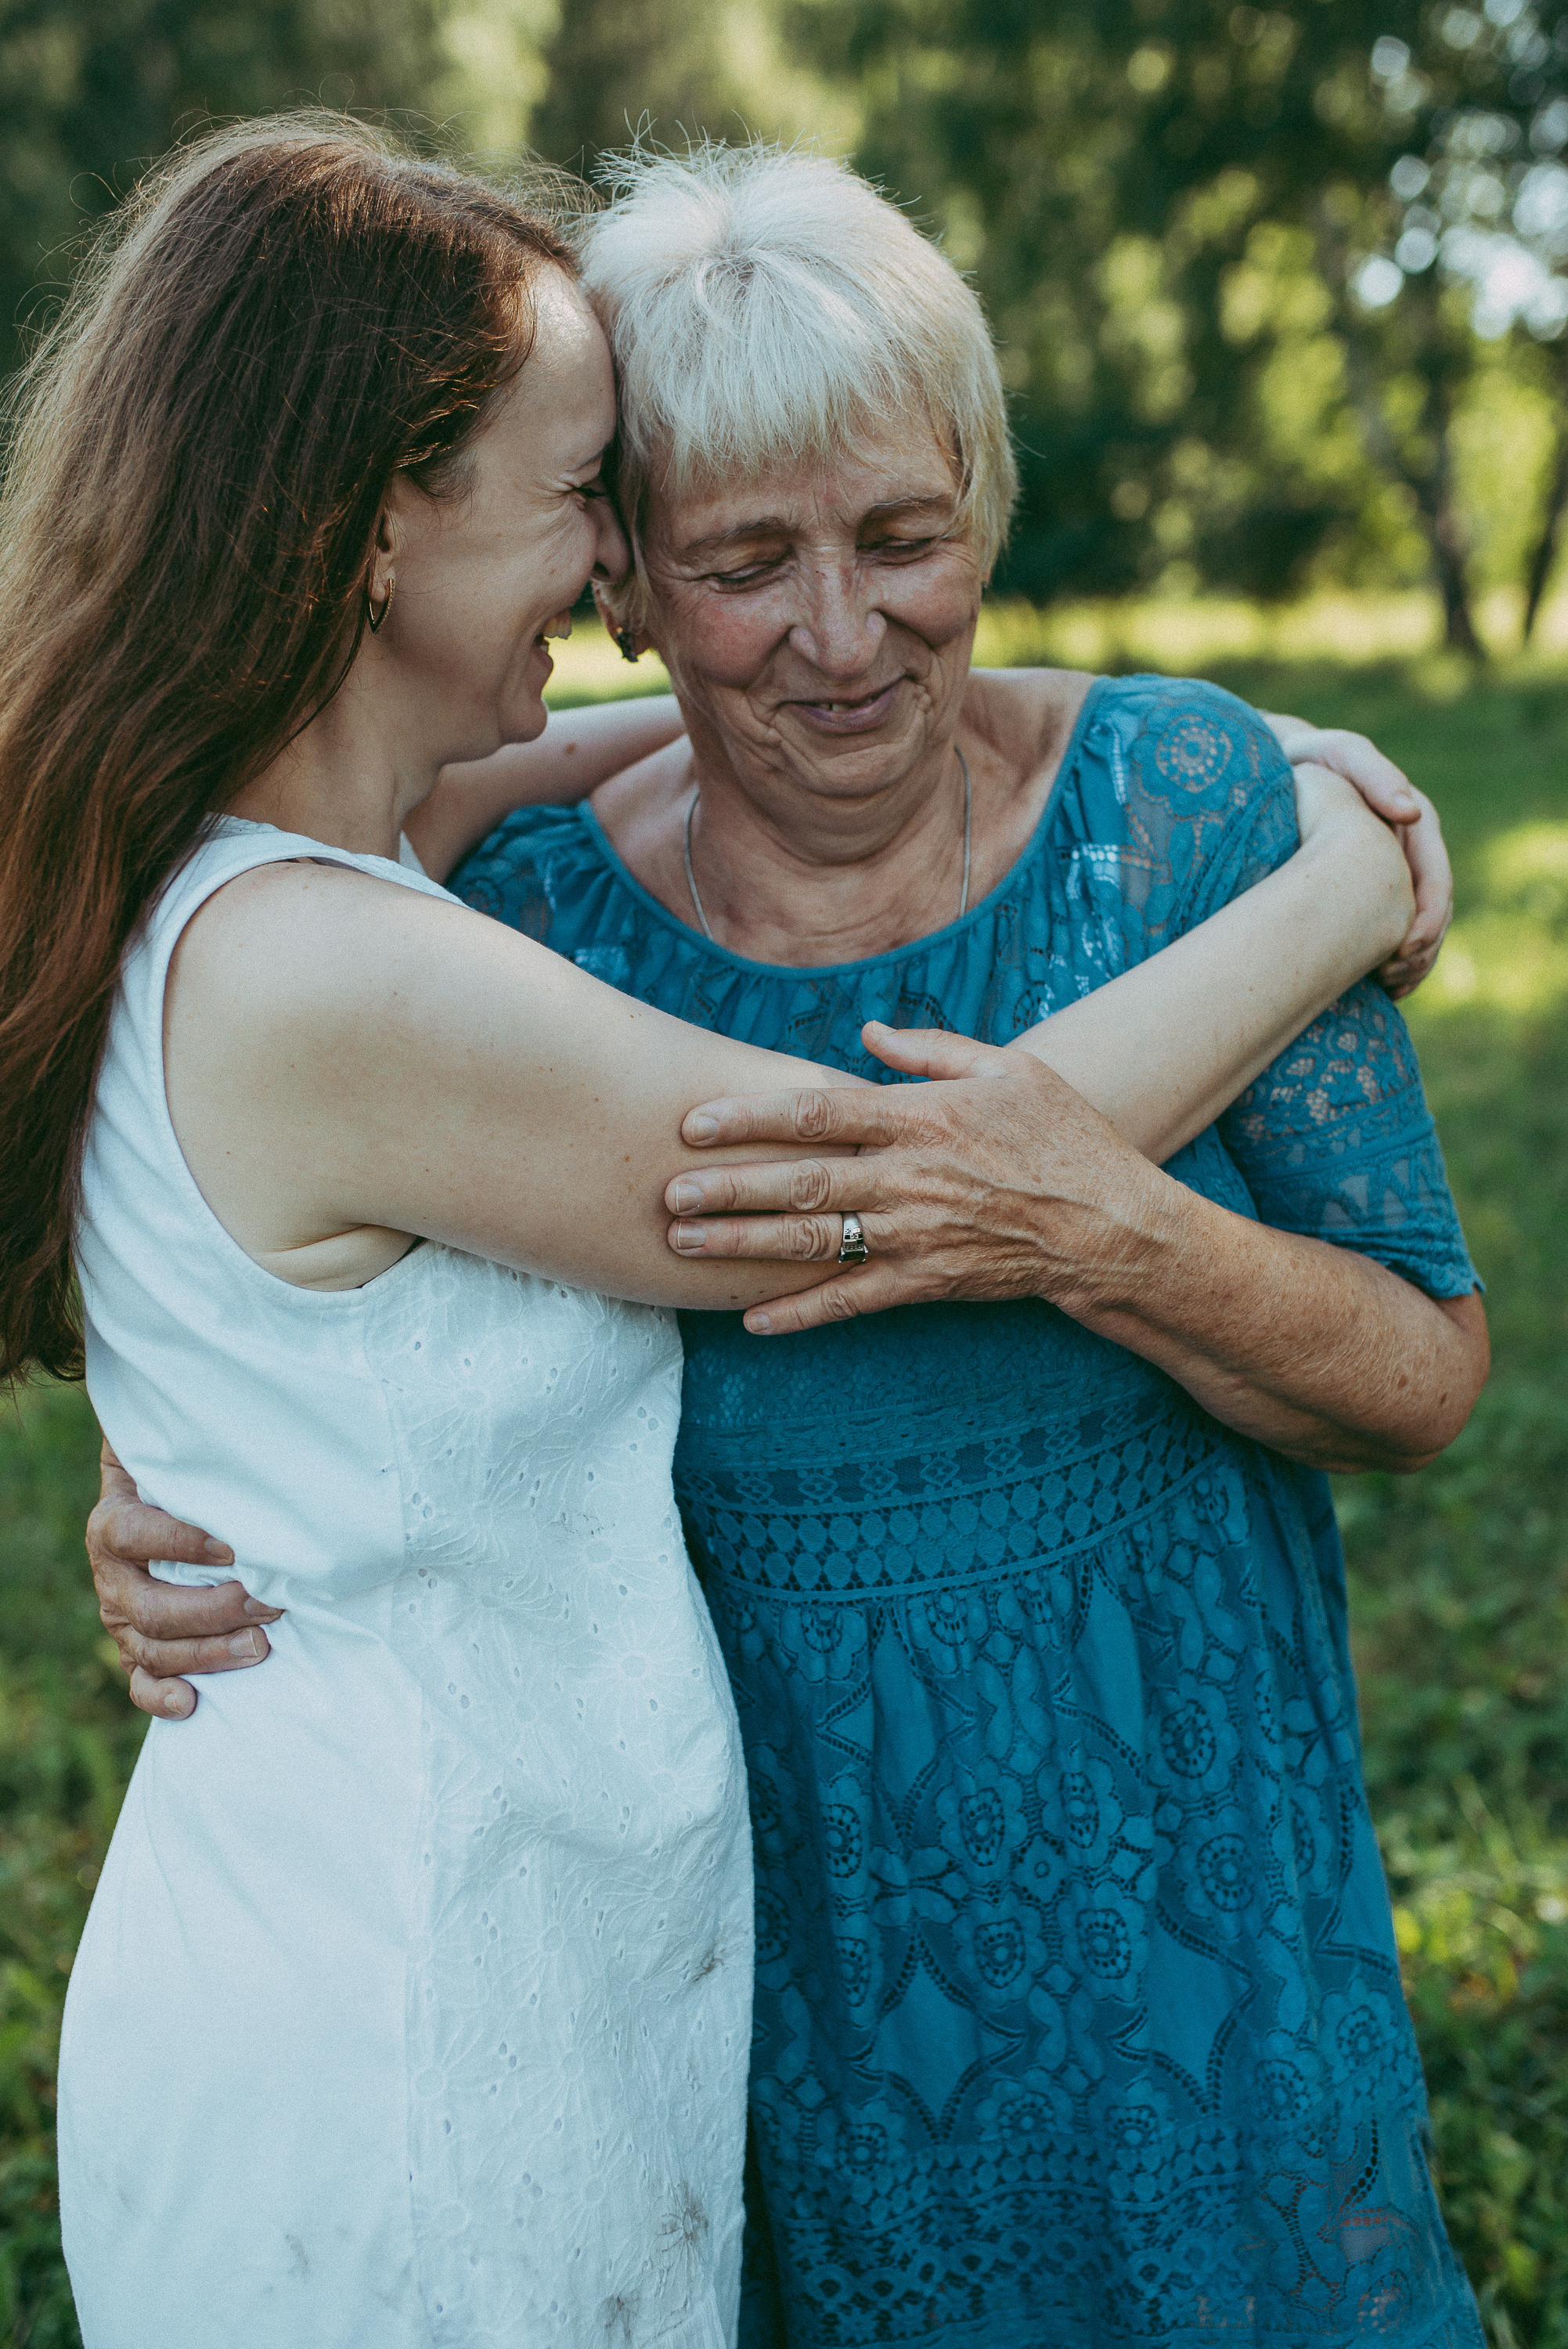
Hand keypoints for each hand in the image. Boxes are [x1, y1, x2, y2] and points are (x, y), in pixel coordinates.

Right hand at [88, 1441, 278, 1718]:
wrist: (155, 1496)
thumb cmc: (183, 1476)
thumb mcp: (180, 1456)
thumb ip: (194, 1456)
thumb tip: (239, 1449)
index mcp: (114, 1524)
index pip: (139, 1537)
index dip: (182, 1544)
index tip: (235, 1548)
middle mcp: (112, 1577)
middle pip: (154, 1608)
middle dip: (215, 1612)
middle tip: (270, 1604)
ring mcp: (121, 1619)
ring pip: (153, 1649)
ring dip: (209, 1654)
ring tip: (260, 1645)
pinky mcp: (134, 1649)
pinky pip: (140, 1683)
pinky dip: (162, 1697)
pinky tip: (193, 1702)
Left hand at [664, 1023, 1157, 1336]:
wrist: (1113, 1227)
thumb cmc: (1063, 1138)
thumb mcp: (1008, 1069)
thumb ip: (931, 1051)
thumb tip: (866, 1032)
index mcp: (921, 1118)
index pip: (818, 1112)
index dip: (750, 1117)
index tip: (693, 1123)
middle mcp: (910, 1178)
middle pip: (802, 1182)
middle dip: (728, 1190)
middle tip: (666, 1194)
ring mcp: (917, 1235)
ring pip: (814, 1242)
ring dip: (744, 1246)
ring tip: (684, 1245)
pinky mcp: (928, 1281)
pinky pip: (853, 1301)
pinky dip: (801, 1313)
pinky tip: (752, 1320)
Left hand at [1264, 713, 1450, 995]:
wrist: (1279, 768)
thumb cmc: (1307, 757)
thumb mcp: (1338, 754)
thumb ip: (1373, 774)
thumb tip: (1410, 811)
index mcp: (1413, 821)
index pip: (1435, 878)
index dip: (1429, 916)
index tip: (1406, 947)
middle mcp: (1408, 850)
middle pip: (1432, 909)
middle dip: (1421, 948)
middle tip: (1396, 978)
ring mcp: (1390, 871)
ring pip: (1415, 926)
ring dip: (1412, 961)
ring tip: (1391, 988)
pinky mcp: (1367, 890)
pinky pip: (1389, 931)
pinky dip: (1390, 960)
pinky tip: (1379, 986)